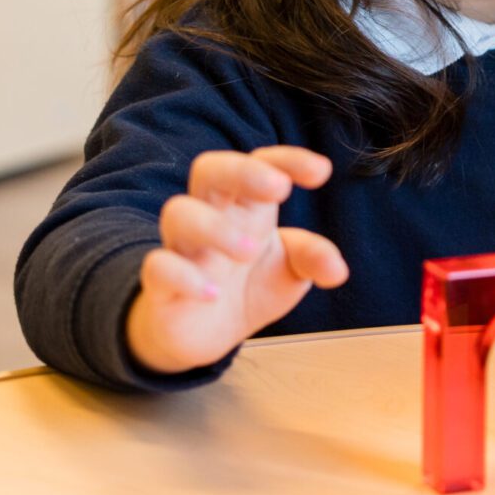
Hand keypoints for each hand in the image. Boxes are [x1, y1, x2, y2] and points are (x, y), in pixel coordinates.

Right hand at [124, 146, 347, 374]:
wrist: (206, 335)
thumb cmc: (250, 285)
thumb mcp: (291, 272)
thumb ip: (313, 259)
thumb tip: (338, 269)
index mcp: (246, 206)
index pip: (259, 163)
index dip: (287, 159)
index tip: (322, 172)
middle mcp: (211, 217)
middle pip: (209, 169)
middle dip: (242, 170)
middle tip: (278, 189)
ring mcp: (183, 249)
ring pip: (178, 212)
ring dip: (215, 227)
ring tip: (249, 251)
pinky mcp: (161, 286)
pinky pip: (157, 267)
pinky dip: (183, 276)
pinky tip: (212, 294)